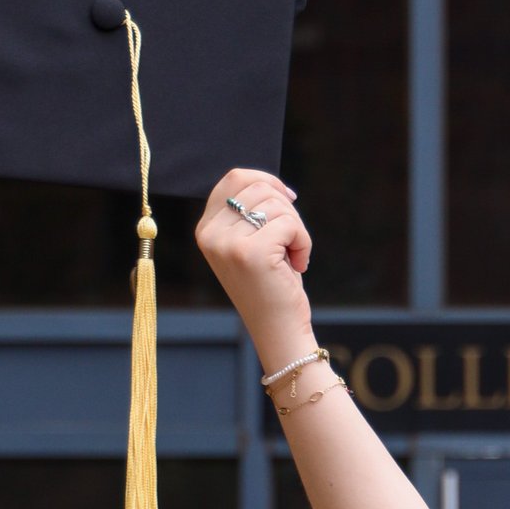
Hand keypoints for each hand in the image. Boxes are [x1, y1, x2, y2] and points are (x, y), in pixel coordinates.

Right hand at [197, 168, 313, 366]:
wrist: (278, 329)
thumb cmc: (271, 284)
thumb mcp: (251, 243)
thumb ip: (250, 213)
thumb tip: (272, 183)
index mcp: (205, 229)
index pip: (235, 178)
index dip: (267, 181)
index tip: (289, 200)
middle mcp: (210, 234)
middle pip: (259, 187)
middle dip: (286, 209)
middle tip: (291, 240)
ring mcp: (227, 243)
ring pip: (276, 204)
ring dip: (296, 229)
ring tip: (292, 256)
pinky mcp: (251, 252)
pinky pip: (290, 224)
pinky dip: (304, 242)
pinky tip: (298, 265)